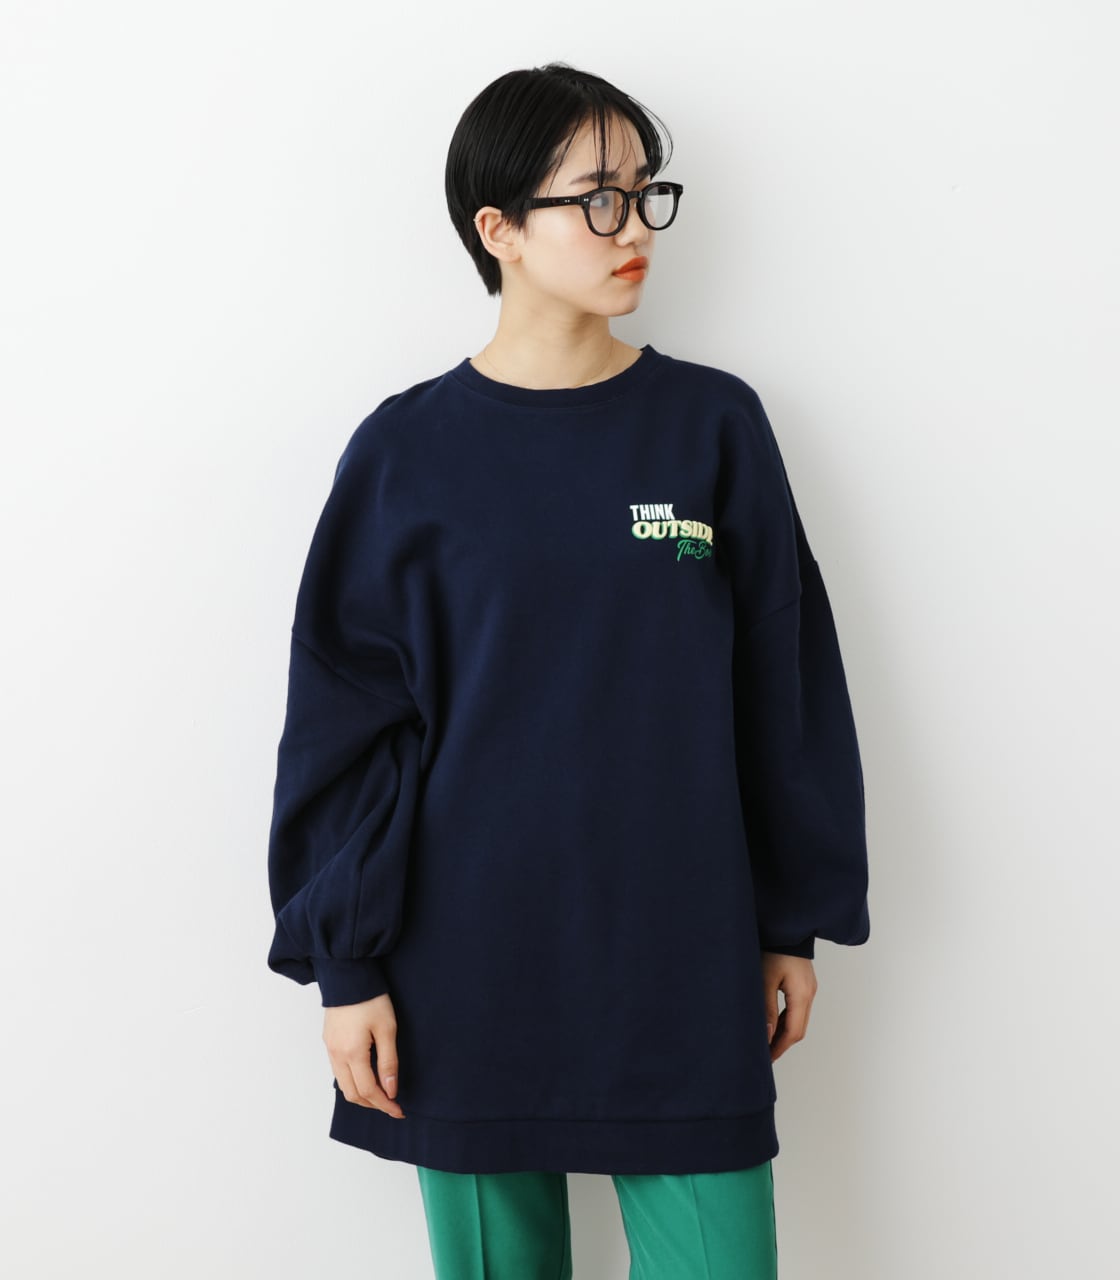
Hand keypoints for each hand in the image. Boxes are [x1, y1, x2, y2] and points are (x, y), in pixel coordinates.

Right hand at [322, 991, 405, 1117]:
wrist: (348, 975)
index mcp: (353, 1054)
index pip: (369, 1091)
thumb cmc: (370, 999)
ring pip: (343, 1085)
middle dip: (372, 1104)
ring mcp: (330, 1049)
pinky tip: (365, 1076)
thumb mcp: (387, 1029)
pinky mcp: (328, 1041)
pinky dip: (351, 1081)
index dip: (385, 1105)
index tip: (399, 1111)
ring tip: (380, 1094)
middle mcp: (337, 1055)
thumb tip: (390, 1090)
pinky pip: (337, 1071)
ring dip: (361, 1095)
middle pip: (352, 1094)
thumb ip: (388, 1061)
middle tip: (391, 1105)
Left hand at [760, 952, 817, 1062]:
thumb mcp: (764, 980)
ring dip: (783, 1032)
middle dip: (782, 1044)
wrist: (784, 926)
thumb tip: (767, 1035)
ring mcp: (808, 988)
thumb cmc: (773, 949)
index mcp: (802, 994)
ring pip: (798, 1019)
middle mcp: (809, 993)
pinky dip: (786, 1019)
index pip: (793, 1032)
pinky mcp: (803, 983)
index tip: (766, 1059)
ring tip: (766, 1042)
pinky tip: (773, 1024)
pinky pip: (797, 1008)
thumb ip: (766, 1009)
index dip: (780, 1048)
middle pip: (798, 1028)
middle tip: (764, 1055)